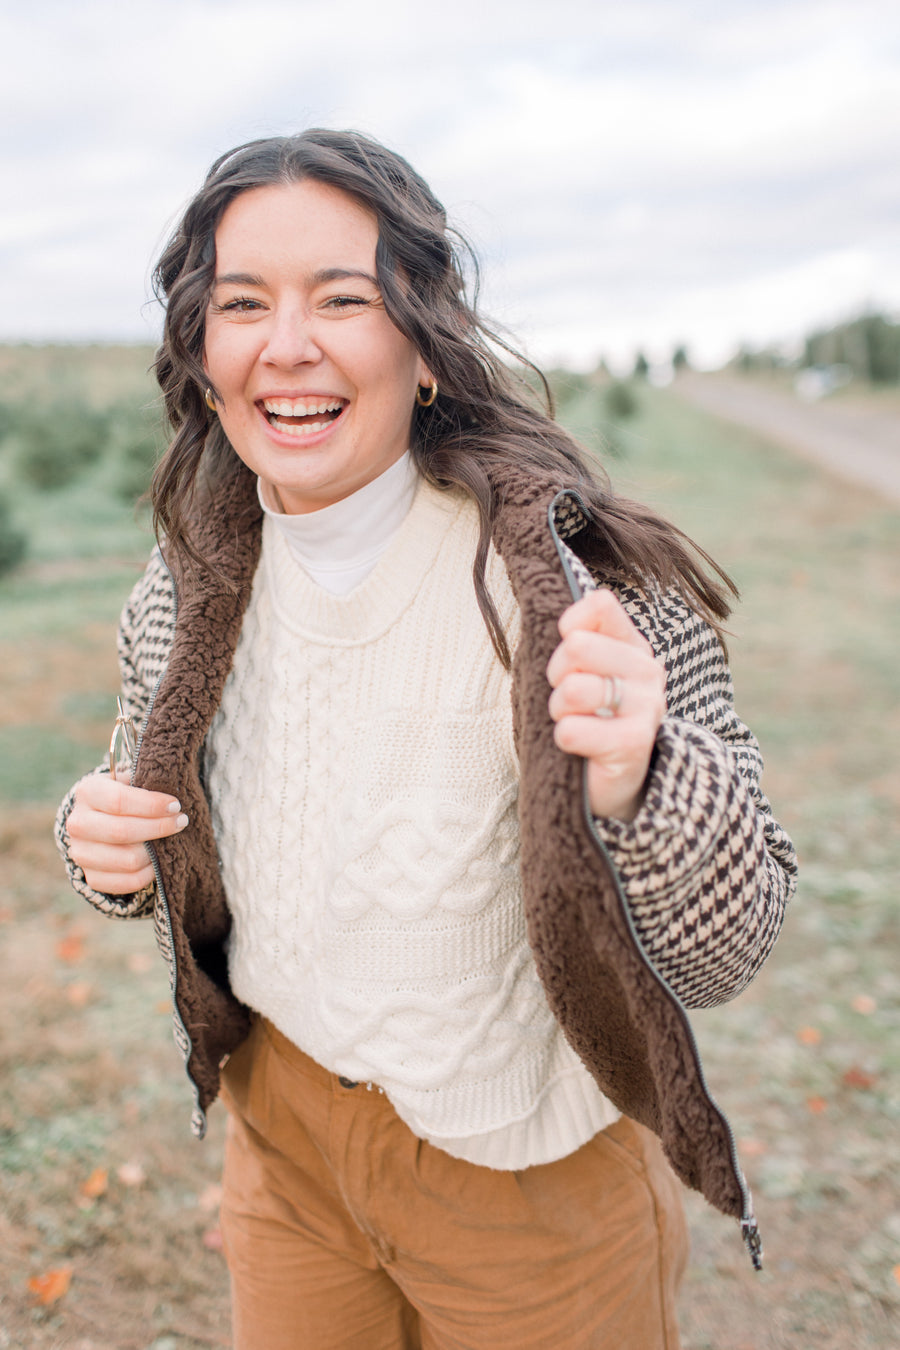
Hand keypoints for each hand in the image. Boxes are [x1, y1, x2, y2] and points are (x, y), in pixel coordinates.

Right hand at [67, 773, 188, 894]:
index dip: (151, 805)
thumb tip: (173, 801)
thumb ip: (147, 784)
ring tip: (170, 841)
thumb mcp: (132, 782)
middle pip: (122, 832)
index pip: (119, 801)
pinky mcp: (92, 877)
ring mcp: (81, 853)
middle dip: (159, 827)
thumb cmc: (127, 797)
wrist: (102, 820)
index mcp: (87, 792)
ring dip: (156, 852)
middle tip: (181, 821)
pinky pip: (128, 882)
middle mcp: (78, 824)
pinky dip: (149, 873)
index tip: (175, 805)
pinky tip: (158, 860)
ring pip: (128, 861)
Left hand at [546, 588, 666, 821]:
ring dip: (559, 711)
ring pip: (572, 689)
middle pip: (576, 646)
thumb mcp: (578, 671)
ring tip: (574, 721)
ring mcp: (645, 706)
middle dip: (556, 676)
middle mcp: (646, 671)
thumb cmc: (586, 718)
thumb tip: (562, 620)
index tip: (570, 660)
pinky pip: (571, 730)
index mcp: (632, 646)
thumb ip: (575, 638)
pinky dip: (563, 740)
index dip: (568, 629)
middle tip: (568, 699)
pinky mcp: (633, 743)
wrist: (607, 781)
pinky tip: (580, 747)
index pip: (599, 605)